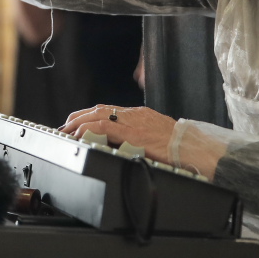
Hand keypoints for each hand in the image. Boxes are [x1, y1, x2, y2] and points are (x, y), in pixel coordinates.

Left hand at [60, 105, 176, 164]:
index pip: (108, 110)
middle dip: (79, 117)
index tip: (76, 122)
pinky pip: (104, 127)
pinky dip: (88, 129)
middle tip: (64, 126)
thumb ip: (139, 137)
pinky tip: (80, 135)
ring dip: (78, 122)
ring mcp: (133, 122)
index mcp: (139, 115)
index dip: (88, 115)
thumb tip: (122, 145)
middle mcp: (134, 114)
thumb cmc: (179, 146)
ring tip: (66, 130)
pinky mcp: (133, 133)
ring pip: (98, 115)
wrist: (194, 148)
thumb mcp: (156, 137)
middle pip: (99, 109)